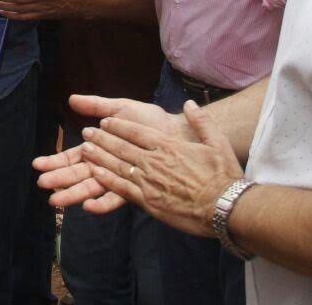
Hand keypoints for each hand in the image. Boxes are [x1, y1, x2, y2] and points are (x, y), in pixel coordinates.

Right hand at [35, 94, 188, 213]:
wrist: (178, 132)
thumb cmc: (150, 120)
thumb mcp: (119, 108)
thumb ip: (96, 105)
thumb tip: (71, 99)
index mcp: (100, 147)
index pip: (73, 156)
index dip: (55, 160)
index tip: (37, 164)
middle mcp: (106, 165)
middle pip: (78, 174)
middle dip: (59, 179)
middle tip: (42, 183)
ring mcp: (119, 178)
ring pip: (92, 188)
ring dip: (73, 194)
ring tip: (55, 201)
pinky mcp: (135, 188)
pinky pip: (116, 197)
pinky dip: (102, 203)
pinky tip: (89, 206)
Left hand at [80, 100, 243, 236]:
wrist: (226, 208)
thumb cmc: (224, 176)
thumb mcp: (217, 143)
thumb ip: (202, 121)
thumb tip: (190, 104)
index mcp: (168, 146)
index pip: (136, 132)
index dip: (118, 126)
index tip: (105, 122)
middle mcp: (155, 161)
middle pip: (122, 146)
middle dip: (102, 138)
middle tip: (86, 133)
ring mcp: (150, 182)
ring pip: (118, 165)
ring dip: (99, 156)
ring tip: (85, 149)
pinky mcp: (149, 202)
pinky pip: (122, 188)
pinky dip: (107, 179)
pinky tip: (96, 173)